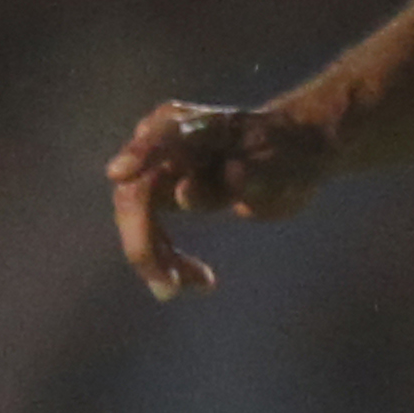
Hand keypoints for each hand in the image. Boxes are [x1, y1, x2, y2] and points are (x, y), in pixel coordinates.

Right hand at [106, 99, 339, 297]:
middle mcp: (171, 142)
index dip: (139, 153)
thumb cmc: (289, 157)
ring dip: (154, 256)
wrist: (294, 151)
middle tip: (169, 286)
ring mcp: (164, 166)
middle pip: (136, 192)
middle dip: (144, 242)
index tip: (119, 174)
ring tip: (197, 285)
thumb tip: (184, 195)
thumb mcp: (281, 170)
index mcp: (201, 126)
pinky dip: (168, 258)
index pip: (162, 136)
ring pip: (136, 215)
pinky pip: (150, 229)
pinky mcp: (165, 191)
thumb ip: (242, 179)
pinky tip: (202, 281)